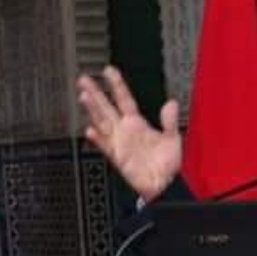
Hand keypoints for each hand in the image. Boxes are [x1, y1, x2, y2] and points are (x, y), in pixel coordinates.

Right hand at [78, 66, 181, 202]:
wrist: (163, 184)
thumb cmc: (168, 164)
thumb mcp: (172, 138)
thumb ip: (170, 120)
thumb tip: (171, 103)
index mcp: (137, 123)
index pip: (124, 98)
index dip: (116, 84)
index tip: (108, 71)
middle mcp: (125, 130)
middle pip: (106, 107)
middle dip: (95, 92)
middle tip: (84, 79)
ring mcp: (119, 142)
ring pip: (101, 121)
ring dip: (92, 110)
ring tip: (84, 96)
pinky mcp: (116, 156)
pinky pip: (104, 145)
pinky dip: (97, 138)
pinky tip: (90, 130)